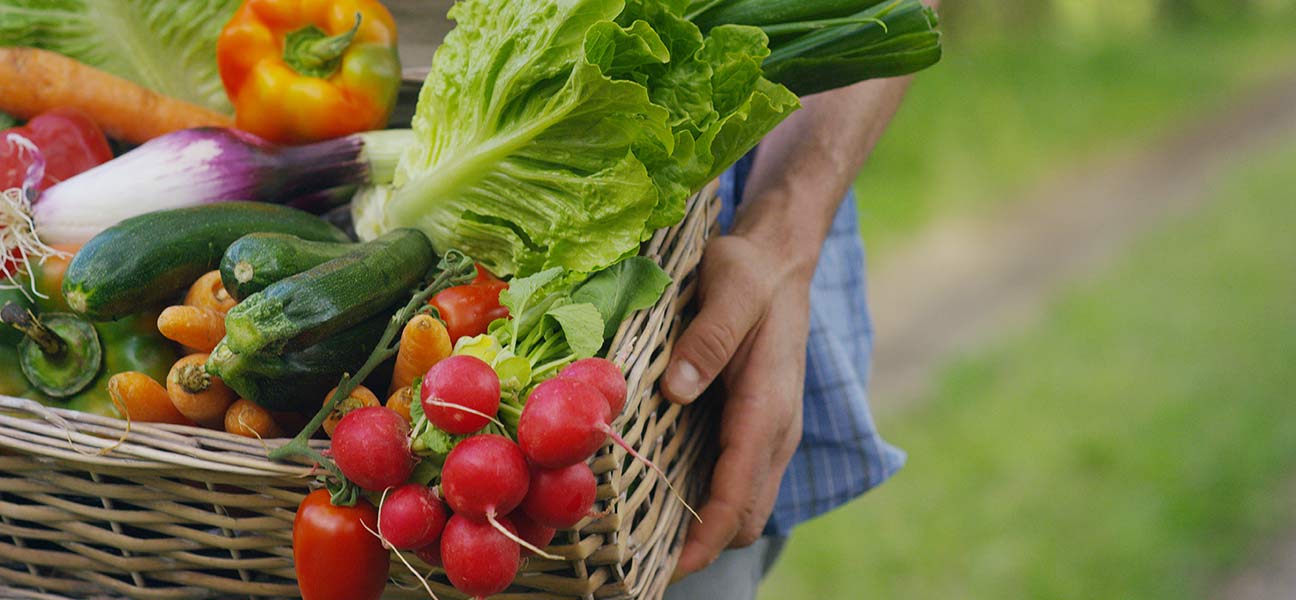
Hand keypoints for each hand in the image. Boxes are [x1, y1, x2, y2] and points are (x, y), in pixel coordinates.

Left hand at [662, 233, 810, 579]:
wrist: (779, 257)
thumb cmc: (750, 271)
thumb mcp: (730, 288)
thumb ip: (708, 339)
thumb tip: (676, 391)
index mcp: (768, 406)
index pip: (740, 495)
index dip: (705, 540)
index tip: (666, 570)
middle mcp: (776, 430)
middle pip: (746, 517)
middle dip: (702, 548)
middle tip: (640, 562)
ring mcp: (770, 431)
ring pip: (746, 505)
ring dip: (706, 530)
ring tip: (645, 541)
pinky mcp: (757, 425)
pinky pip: (738, 481)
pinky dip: (710, 503)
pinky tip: (664, 497)